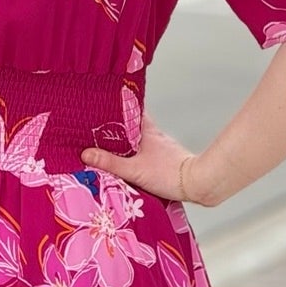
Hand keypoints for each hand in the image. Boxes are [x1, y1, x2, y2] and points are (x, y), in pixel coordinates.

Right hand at [81, 112, 203, 202]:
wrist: (199, 184)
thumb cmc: (170, 174)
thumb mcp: (134, 169)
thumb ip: (110, 162)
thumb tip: (86, 154)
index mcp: (147, 131)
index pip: (131, 110)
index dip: (118, 106)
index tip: (104, 103)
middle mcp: (155, 137)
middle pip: (132, 126)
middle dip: (117, 127)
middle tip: (100, 128)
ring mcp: (162, 149)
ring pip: (140, 140)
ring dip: (126, 143)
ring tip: (109, 148)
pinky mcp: (166, 161)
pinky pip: (146, 154)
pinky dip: (136, 155)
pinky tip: (130, 165)